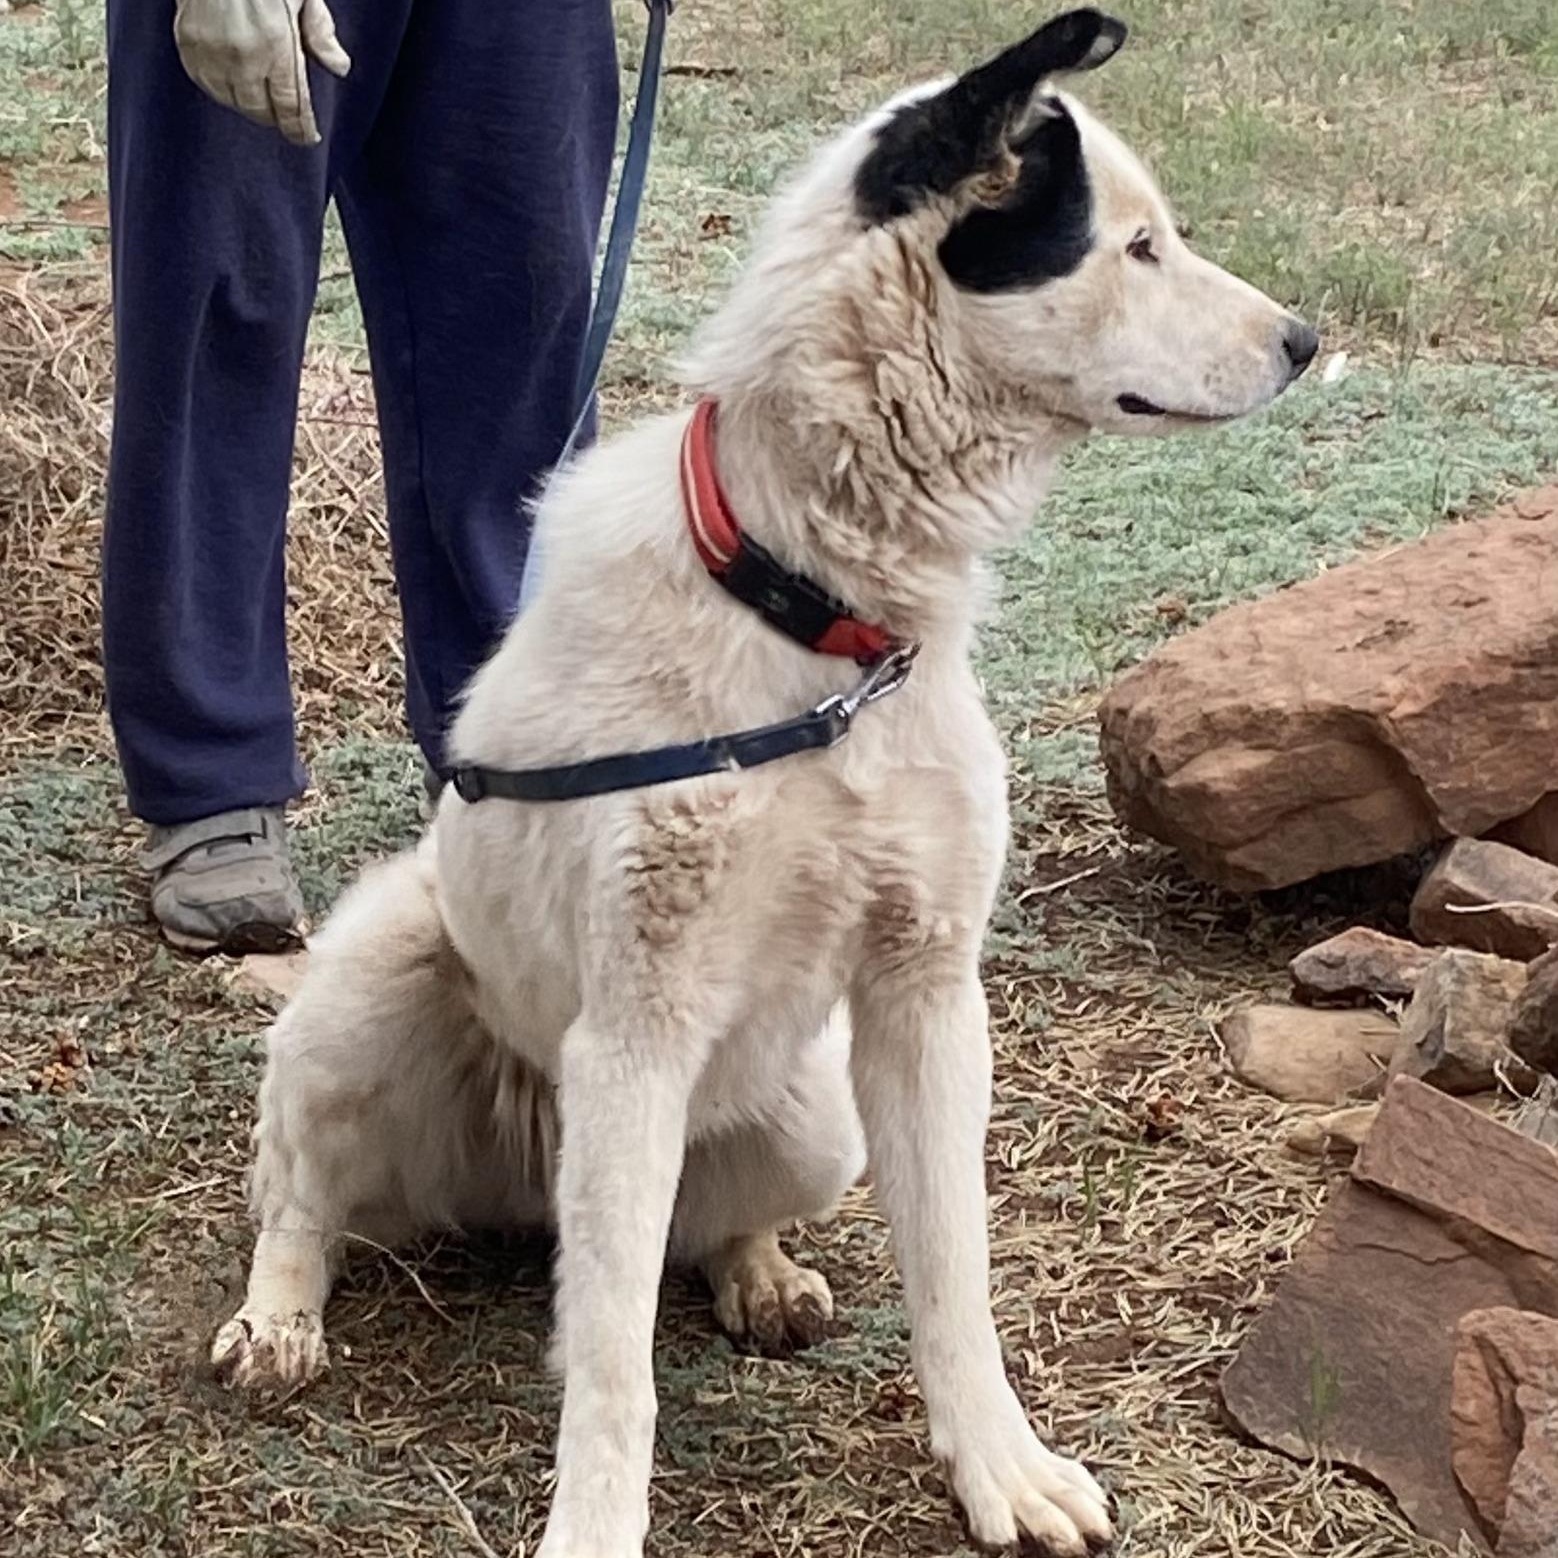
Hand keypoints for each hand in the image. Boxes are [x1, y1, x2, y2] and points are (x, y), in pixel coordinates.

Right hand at [174, 0, 350, 147]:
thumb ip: (321, 32)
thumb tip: (340, 67)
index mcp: (276, 45)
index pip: (291, 105)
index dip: (300, 129)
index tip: (308, 138)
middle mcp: (243, 55)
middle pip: (260, 110)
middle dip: (275, 118)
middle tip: (284, 117)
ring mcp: (212, 51)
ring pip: (231, 102)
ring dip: (248, 106)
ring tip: (260, 100)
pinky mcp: (188, 43)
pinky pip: (204, 83)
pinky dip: (220, 90)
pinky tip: (232, 85)